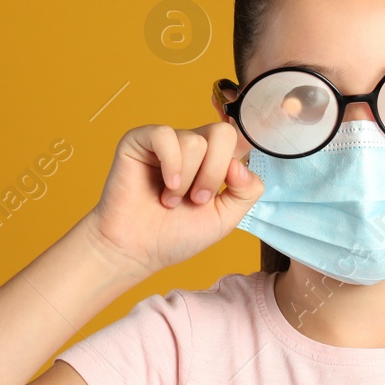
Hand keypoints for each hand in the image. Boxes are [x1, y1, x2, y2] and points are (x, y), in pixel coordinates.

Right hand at [86, 122, 264, 276]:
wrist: (137, 250)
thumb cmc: (176, 235)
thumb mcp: (225, 218)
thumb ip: (247, 191)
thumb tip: (239, 164)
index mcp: (213, 159)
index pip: (239, 141)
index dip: (234, 168)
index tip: (218, 195)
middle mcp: (192, 145)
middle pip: (223, 134)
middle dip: (214, 174)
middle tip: (197, 199)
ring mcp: (167, 142)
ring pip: (195, 142)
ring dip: (187, 180)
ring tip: (170, 200)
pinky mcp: (139, 141)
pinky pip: (164, 135)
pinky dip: (170, 164)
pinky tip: (165, 185)